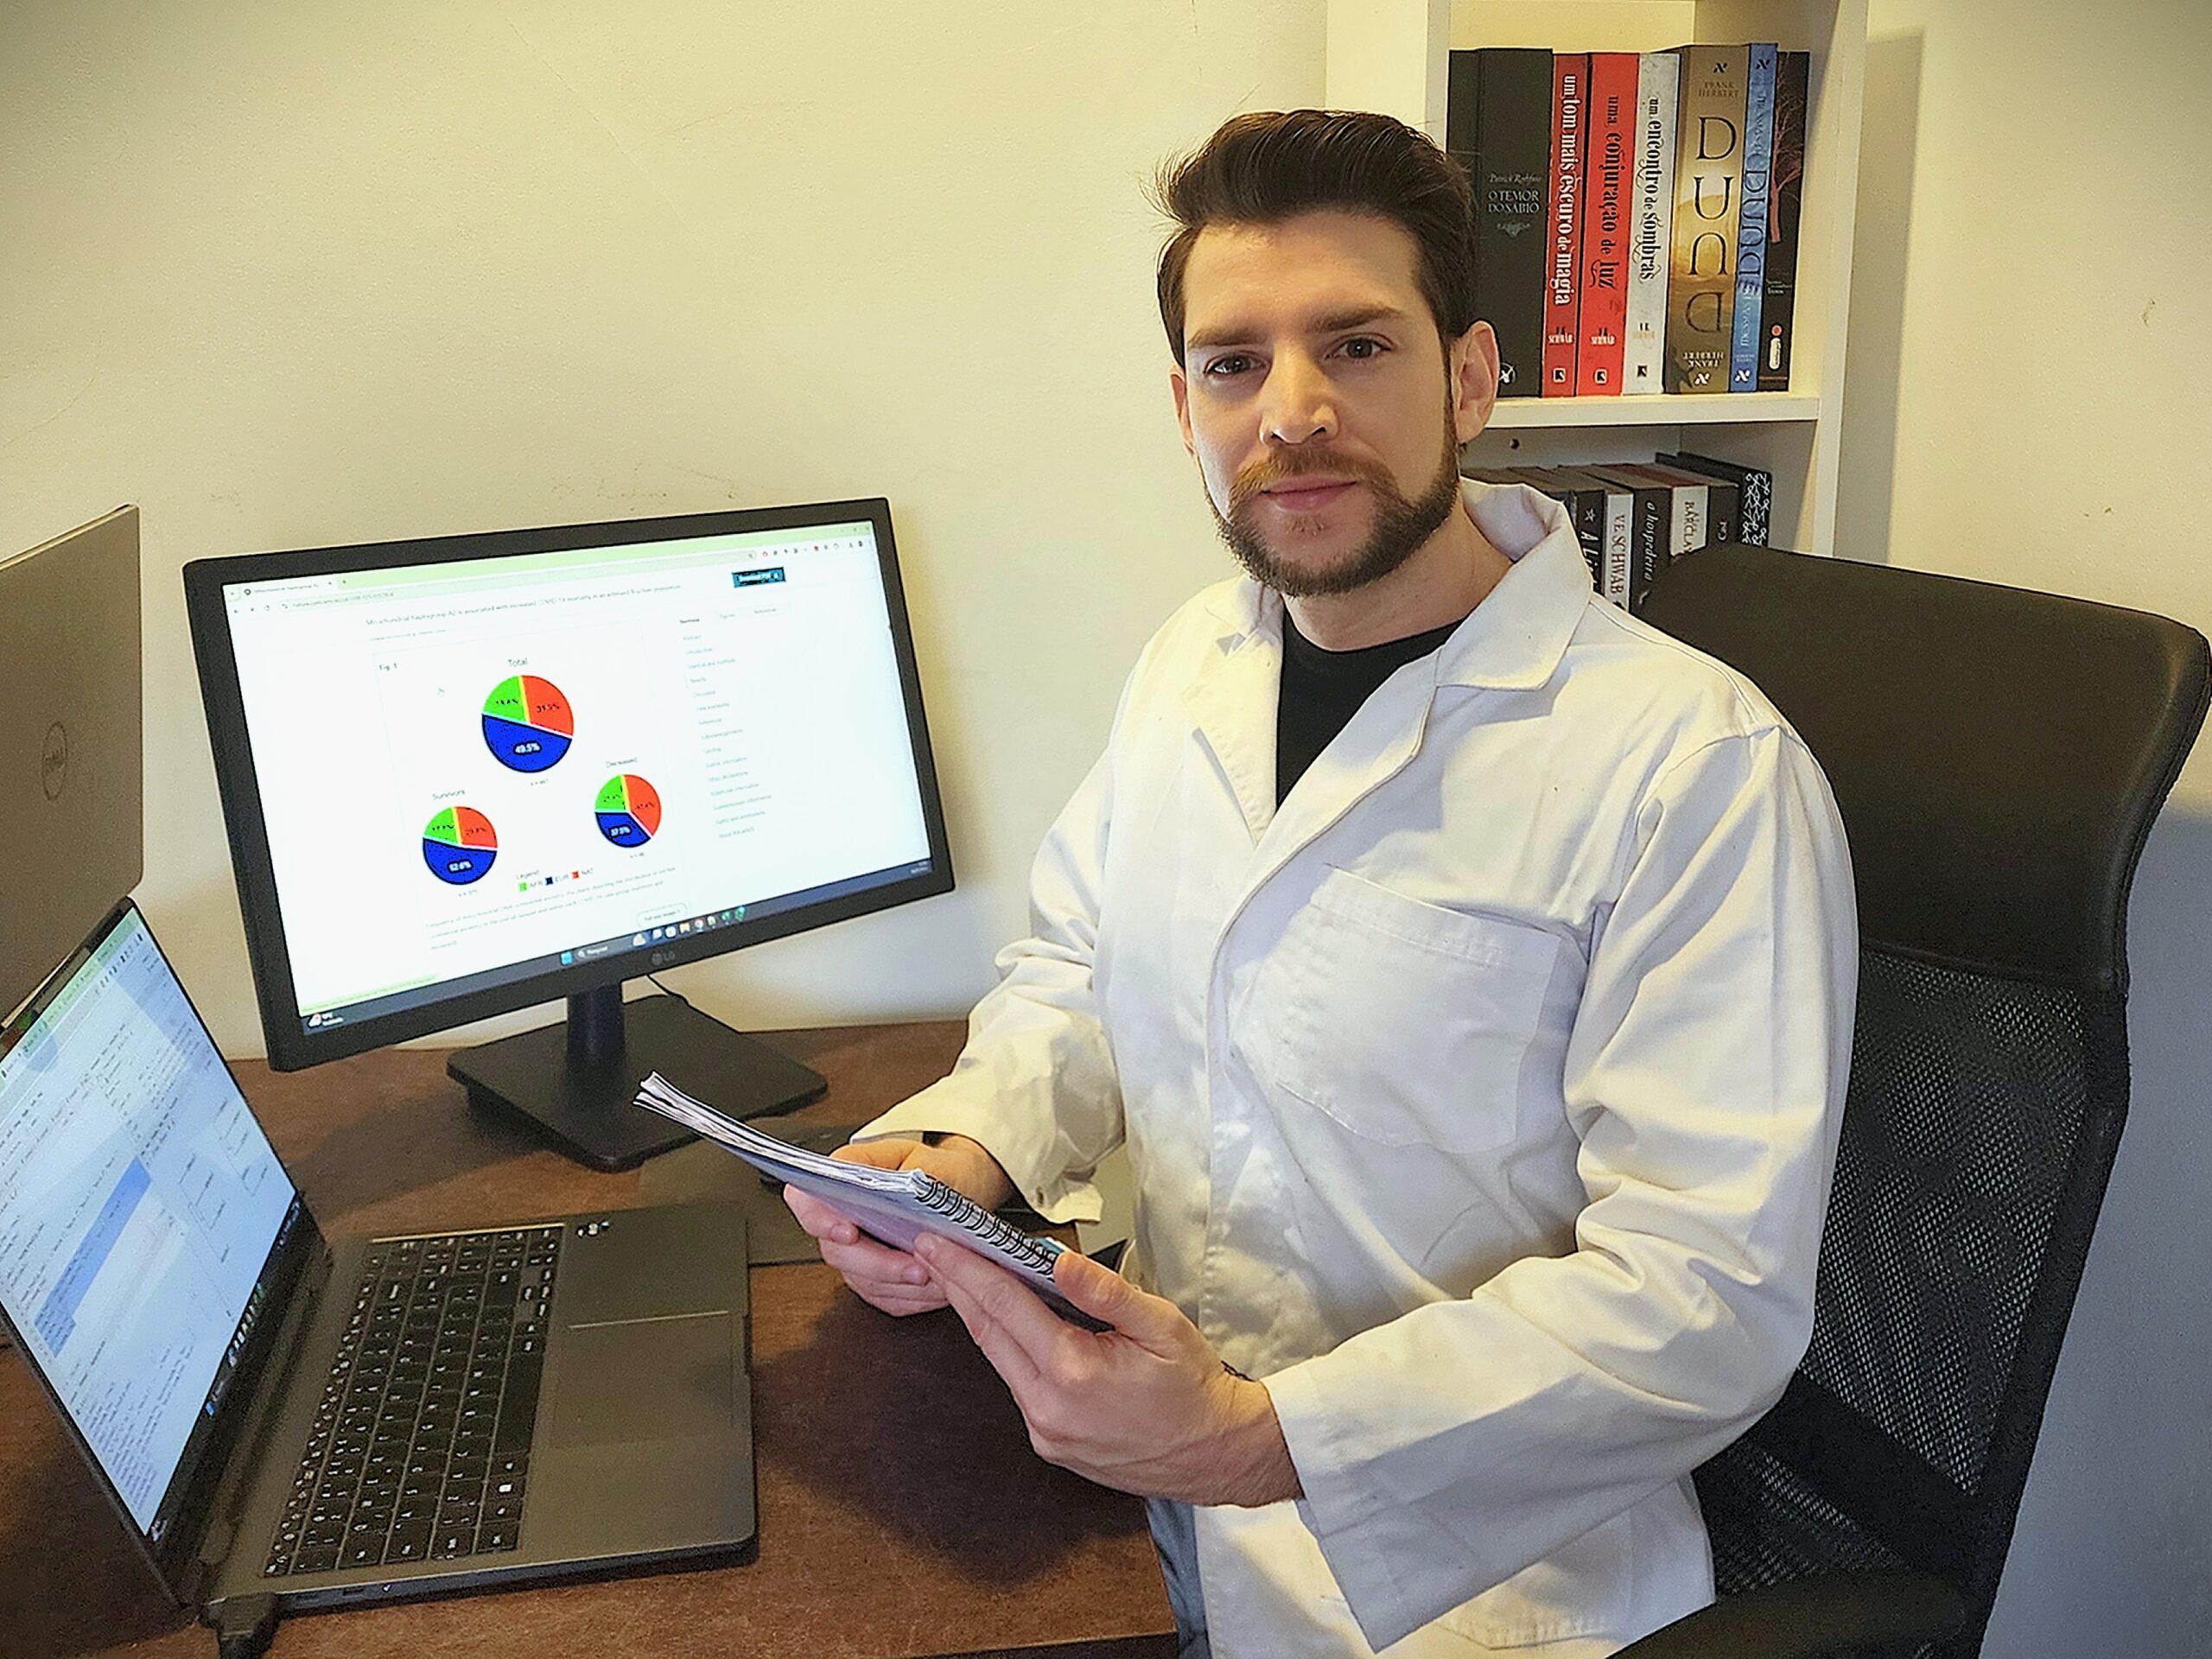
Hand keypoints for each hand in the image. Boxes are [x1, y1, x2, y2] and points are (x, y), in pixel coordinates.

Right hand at [783, 1134, 1014, 1316]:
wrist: (962, 1186)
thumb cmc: (943, 1169)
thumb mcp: (936, 1160)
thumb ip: (917, 1173)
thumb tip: (905, 1189)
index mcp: (847, 1177)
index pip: (807, 1199)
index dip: (819, 1219)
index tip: (847, 1233)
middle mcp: (844, 1217)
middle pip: (836, 1250)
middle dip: (877, 1264)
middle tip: (914, 1267)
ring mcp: (856, 1251)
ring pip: (861, 1280)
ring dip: (899, 1285)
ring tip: (936, 1278)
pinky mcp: (874, 1278)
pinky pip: (884, 1297)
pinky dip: (912, 1297)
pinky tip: (936, 1289)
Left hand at [913, 1232, 1301, 1507]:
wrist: (1214, 1452)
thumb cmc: (1193, 1387)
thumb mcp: (1161, 1324)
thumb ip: (1105, 1291)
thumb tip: (1058, 1260)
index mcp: (1073, 1372)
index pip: (1004, 1306)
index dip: (966, 1269)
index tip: (936, 1243)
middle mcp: (1048, 1408)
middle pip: (987, 1334)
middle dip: (956, 1288)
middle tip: (929, 1252)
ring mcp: (1045, 1432)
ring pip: (999, 1362)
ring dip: (981, 1318)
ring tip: (963, 1278)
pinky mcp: (1050, 1444)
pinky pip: (1018, 1386)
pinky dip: (1008, 1350)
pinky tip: (1008, 1324)